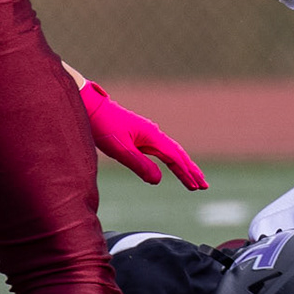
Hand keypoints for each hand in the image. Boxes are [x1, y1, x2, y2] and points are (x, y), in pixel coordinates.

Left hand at [79, 80, 208, 189]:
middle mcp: (154, 134)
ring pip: (171, 152)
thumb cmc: (103, 127)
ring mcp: (148, 134)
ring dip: (183, 166)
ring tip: (194, 179)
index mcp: (152, 136)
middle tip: (204, 185)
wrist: (90, 107)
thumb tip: (158, 180)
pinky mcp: (140, 136)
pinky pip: (162, 150)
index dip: (186, 173)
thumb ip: (139, 164)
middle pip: (178, 154)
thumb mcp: (120, 149)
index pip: (174, 158)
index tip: (196, 186)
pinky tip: (173, 165)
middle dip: (191, 170)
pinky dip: (172, 160)